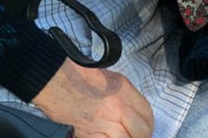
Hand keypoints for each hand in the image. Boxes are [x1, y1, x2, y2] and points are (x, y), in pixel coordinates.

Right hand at [32, 59, 153, 137]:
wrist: (58, 82)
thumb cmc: (80, 77)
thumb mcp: (111, 79)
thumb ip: (125, 95)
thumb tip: (132, 111)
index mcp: (125, 90)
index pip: (147, 113)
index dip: (149, 124)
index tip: (147, 128)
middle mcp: (119, 107)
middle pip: (141, 131)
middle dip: (142, 137)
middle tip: (139, 137)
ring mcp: (105, 122)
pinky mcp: (91, 134)